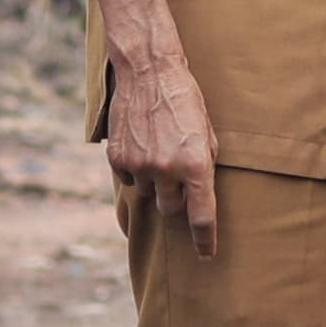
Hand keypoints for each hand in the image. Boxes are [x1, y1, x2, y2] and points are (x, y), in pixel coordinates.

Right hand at [105, 47, 217, 253]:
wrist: (149, 71)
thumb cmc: (185, 99)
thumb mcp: (207, 132)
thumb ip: (205, 165)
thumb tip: (199, 194)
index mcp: (195, 166)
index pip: (201, 217)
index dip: (205, 240)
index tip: (206, 255)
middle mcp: (167, 170)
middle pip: (171, 210)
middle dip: (176, 201)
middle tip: (178, 179)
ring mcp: (140, 165)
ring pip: (148, 193)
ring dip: (155, 181)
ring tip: (159, 149)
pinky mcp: (117, 158)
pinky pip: (128, 178)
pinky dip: (135, 168)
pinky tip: (142, 144)